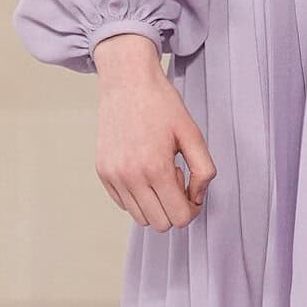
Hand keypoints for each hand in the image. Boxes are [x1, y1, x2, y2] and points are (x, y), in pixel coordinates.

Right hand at [90, 32, 215, 227]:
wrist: (127, 82)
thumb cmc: (162, 105)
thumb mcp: (193, 134)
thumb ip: (204, 171)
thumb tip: (197, 198)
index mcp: (156, 168)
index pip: (179, 217)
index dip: (192, 208)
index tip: (191, 189)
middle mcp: (130, 177)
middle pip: (160, 223)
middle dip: (173, 207)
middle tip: (175, 177)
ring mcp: (113, 176)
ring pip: (140, 217)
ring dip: (155, 203)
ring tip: (158, 172)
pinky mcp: (102, 172)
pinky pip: (124, 204)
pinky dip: (138, 196)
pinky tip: (144, 169)